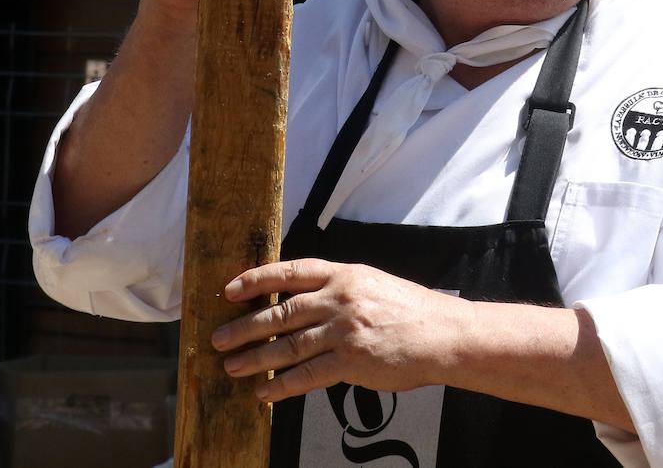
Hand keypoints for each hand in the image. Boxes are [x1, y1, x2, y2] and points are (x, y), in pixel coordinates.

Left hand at [212, 258, 465, 400]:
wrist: (444, 333)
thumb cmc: (409, 309)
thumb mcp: (371, 283)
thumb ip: (337, 289)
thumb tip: (301, 300)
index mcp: (343, 274)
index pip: (290, 271)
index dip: (256, 279)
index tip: (229, 289)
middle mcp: (339, 298)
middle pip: (281, 311)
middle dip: (245, 326)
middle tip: (218, 338)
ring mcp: (344, 330)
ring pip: (288, 344)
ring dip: (256, 357)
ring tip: (231, 367)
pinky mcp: (351, 361)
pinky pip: (308, 375)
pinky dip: (282, 385)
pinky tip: (265, 392)